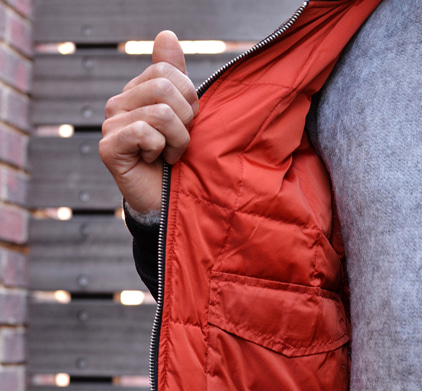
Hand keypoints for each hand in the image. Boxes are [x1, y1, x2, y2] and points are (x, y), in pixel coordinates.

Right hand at [99, 31, 198, 213]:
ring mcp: (110, 125)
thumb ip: (175, 75)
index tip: (188, 122)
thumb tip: (166, 34)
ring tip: (169, 155)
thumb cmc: (176, 159)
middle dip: (185, 119)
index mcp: (136, 92)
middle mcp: (118, 104)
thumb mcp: (183, 114)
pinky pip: (145, 133)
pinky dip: (160, 150)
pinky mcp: (108, 148)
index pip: (166, 71)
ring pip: (160, 113)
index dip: (188, 97)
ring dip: (177, 140)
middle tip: (180, 142)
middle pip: (163, 87)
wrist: (165, 201)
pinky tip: (153, 162)